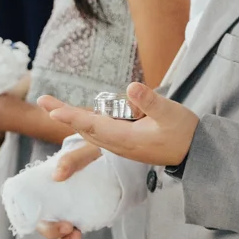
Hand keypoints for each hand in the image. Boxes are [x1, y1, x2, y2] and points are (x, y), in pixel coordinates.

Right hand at [32, 139, 106, 238]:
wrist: (119, 149)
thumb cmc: (97, 147)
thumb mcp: (87, 150)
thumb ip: (73, 159)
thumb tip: (56, 176)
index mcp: (50, 181)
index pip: (31, 201)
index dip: (30, 213)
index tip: (43, 217)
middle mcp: (57, 197)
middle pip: (44, 221)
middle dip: (51, 230)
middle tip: (67, 227)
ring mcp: (71, 207)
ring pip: (58, 229)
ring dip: (63, 238)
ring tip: (75, 235)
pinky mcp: (85, 213)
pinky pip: (74, 229)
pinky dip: (73, 236)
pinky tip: (80, 234)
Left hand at [36, 83, 199, 166]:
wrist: (195, 151)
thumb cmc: (184, 131)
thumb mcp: (171, 113)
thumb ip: (150, 101)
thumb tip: (131, 87)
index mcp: (126, 138)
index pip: (94, 124)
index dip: (73, 116)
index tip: (52, 111)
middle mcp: (119, 144)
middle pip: (86, 128)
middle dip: (65, 114)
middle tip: (42, 100)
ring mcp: (121, 145)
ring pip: (92, 131)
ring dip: (74, 118)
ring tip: (53, 106)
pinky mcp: (126, 142)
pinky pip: (101, 132)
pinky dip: (88, 122)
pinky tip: (82, 116)